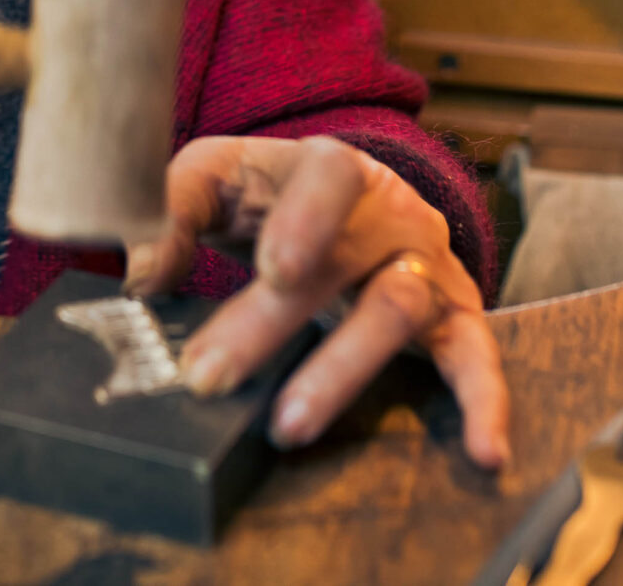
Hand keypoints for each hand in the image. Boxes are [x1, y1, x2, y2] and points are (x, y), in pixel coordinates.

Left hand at [123, 134, 508, 469]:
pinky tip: (485, 453)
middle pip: (344, 263)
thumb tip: (136, 275)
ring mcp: (427, 266)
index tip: (272, 269)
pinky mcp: (454, 319)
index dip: (306, 221)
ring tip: (287, 426)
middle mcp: (392, 212)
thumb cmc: (273, 194)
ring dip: (340, 371)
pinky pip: (478, 359)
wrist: (354, 203)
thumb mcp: (220, 178)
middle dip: (272, 325)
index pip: (328, 177)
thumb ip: (173, 210)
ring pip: (396, 310)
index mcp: (334, 168)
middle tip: (208, 376)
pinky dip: (486, 405)